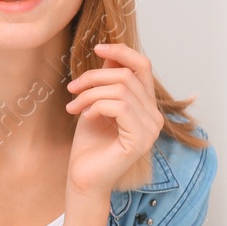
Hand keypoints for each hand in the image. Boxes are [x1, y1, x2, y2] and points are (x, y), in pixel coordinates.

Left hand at [64, 42, 164, 198]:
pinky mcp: (140, 139)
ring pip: (120, 89)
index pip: (142, 66)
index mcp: (147, 106)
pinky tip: (86, 117)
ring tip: (74, 107)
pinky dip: (97, 106)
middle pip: (126, 75)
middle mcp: (155, 116)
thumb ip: (107, 83)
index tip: (98, 48)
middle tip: (72, 90)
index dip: (121, 52)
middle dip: (93, 78)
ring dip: (90, 94)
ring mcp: (151, 129)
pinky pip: (119, 106)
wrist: (83, 177)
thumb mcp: (96, 104)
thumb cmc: (89, 145)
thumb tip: (109, 55)